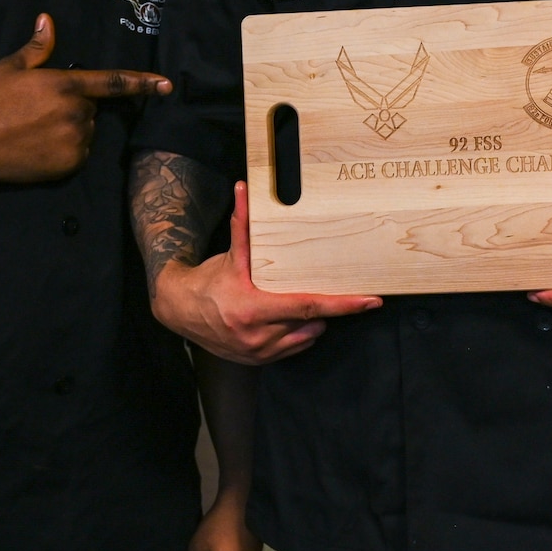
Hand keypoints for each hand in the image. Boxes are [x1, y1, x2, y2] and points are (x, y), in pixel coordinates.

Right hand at [0, 14, 169, 183]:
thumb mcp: (11, 68)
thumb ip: (37, 47)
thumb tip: (47, 19)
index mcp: (66, 85)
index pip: (114, 82)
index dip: (143, 82)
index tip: (167, 85)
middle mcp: (77, 112)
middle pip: (90, 108)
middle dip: (73, 108)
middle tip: (39, 112)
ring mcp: (76, 139)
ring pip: (86, 131)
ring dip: (70, 130)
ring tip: (36, 131)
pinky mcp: (71, 163)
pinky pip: (78, 154)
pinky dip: (66, 151)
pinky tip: (39, 148)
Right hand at [154, 181, 381, 364]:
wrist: (180, 311)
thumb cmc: (210, 281)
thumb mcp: (230, 255)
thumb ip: (242, 224)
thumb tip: (244, 189)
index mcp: (255, 309)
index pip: (309, 306)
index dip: (344, 304)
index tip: (371, 301)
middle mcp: (258, 336)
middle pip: (312, 323)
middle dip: (325, 309)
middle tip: (328, 290)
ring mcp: (258, 353)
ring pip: (306, 338)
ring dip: (311, 322)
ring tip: (297, 302)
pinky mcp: (256, 362)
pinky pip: (293, 350)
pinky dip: (298, 335)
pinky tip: (288, 319)